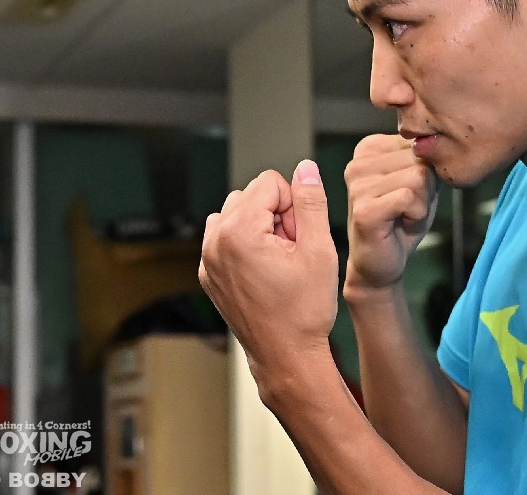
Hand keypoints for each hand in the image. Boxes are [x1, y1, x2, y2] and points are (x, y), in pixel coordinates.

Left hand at [199, 161, 338, 379]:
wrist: (286, 358)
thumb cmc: (304, 310)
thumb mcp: (319, 250)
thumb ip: (311, 202)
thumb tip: (305, 168)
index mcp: (238, 231)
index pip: (271, 182)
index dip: (294, 207)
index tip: (300, 240)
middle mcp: (214, 242)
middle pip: (253, 195)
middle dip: (277, 215)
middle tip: (292, 253)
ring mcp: (208, 260)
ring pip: (239, 214)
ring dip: (262, 228)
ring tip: (279, 262)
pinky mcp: (209, 275)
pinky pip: (228, 238)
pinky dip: (248, 245)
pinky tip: (266, 272)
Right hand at [344, 135, 438, 292]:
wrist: (381, 264)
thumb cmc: (402, 222)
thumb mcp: (420, 182)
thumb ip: (426, 159)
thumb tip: (442, 144)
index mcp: (368, 149)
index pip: (419, 145)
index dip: (426, 173)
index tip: (407, 194)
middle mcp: (358, 163)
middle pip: (420, 159)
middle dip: (426, 188)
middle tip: (407, 209)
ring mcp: (357, 185)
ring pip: (418, 177)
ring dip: (421, 203)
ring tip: (403, 216)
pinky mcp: (364, 208)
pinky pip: (410, 197)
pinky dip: (416, 214)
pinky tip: (400, 224)